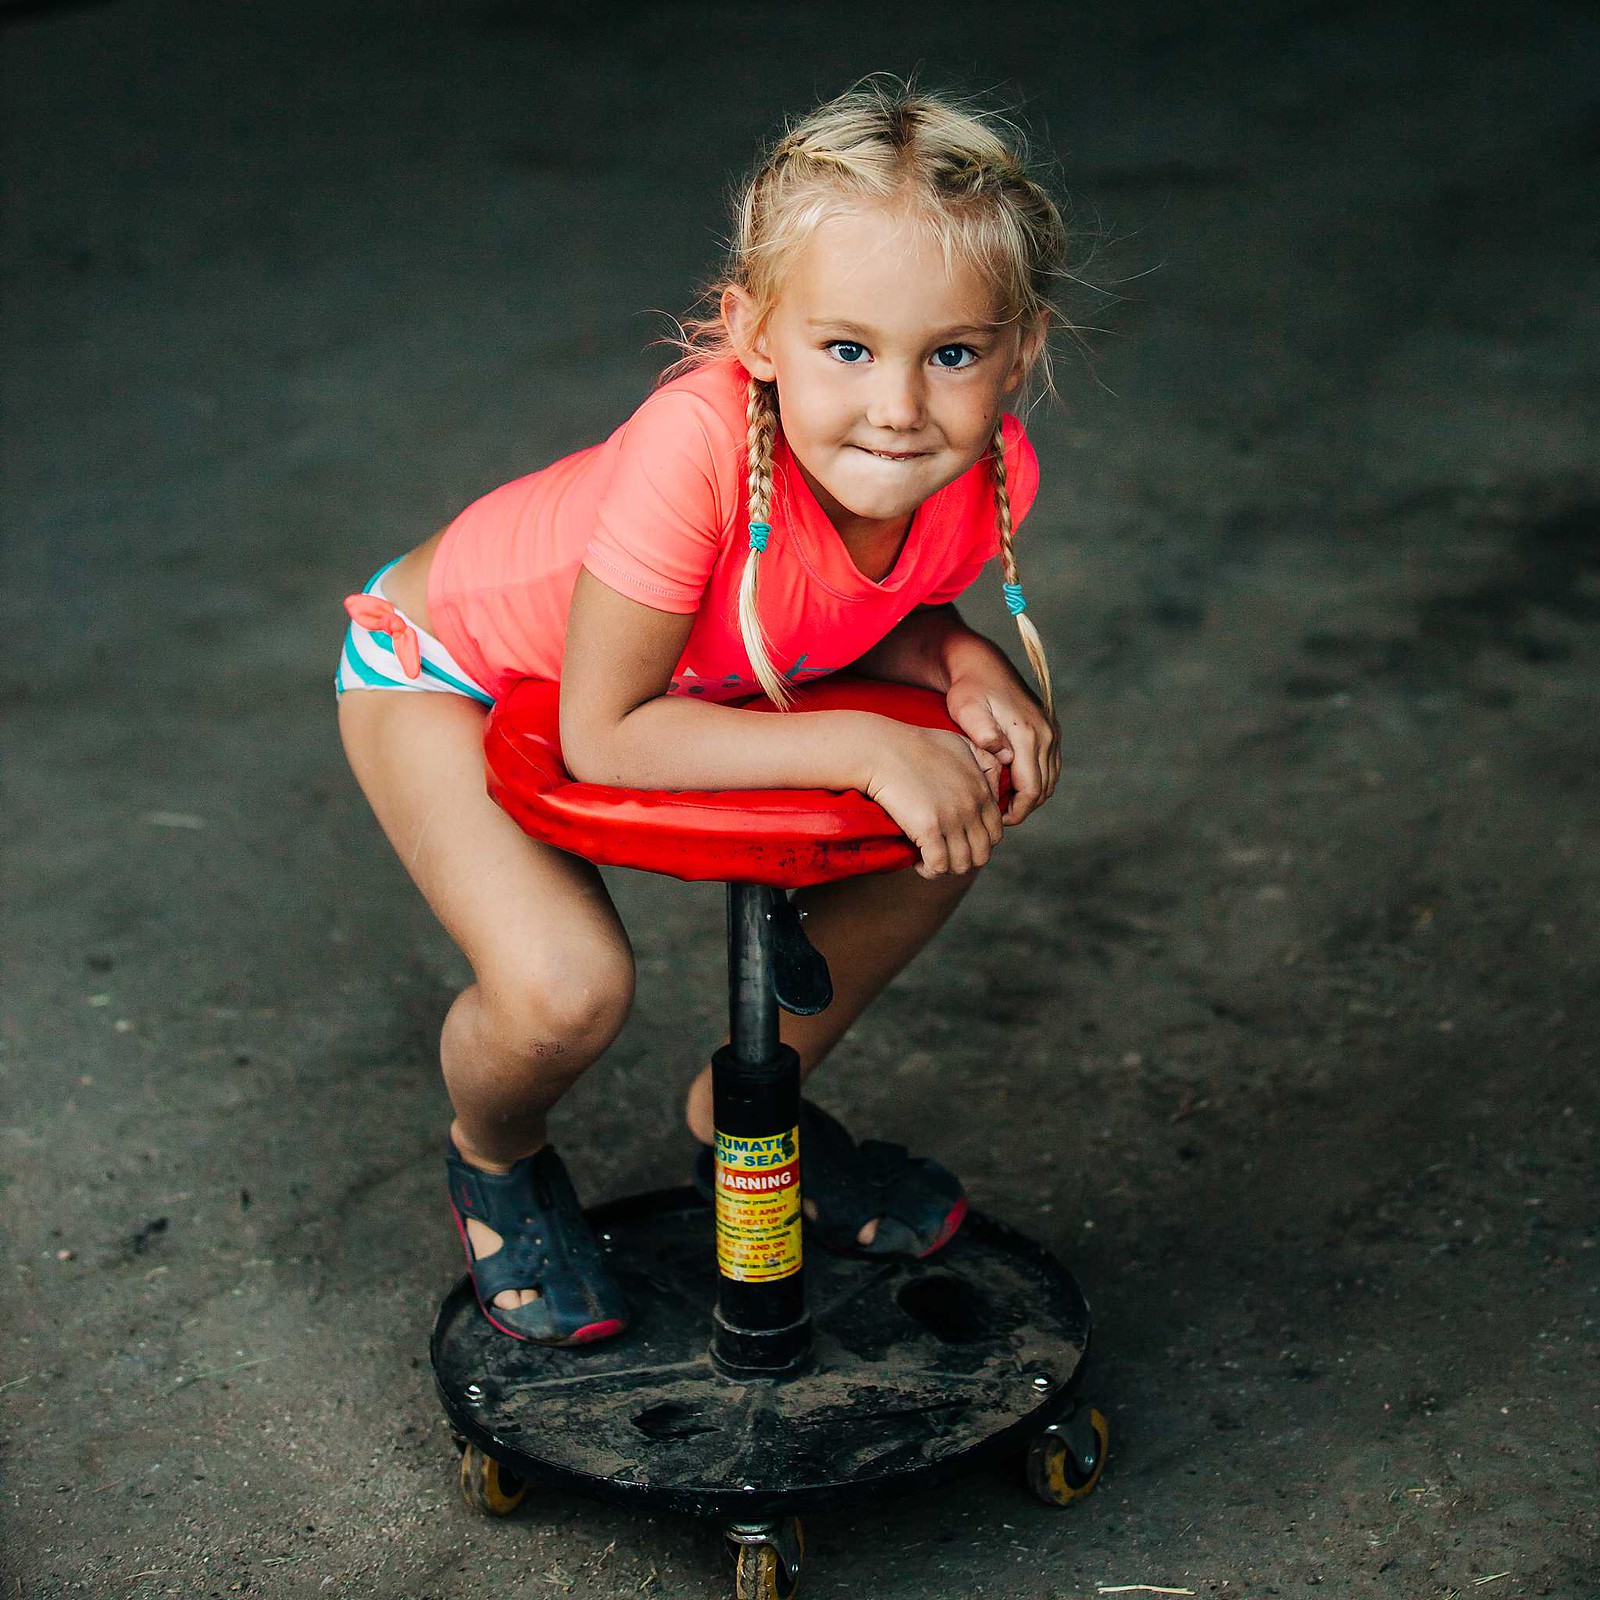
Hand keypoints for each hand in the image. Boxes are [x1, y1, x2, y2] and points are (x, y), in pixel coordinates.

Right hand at [860, 720, 1005, 878]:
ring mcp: (952, 819)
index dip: (978, 844)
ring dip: (947, 868)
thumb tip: (992, 786)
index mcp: (981, 791)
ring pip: (962, 865)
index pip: (996, 834)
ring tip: (931, 861)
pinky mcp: (929, 829)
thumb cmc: (915, 744)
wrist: (882, 749)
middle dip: (964, 860)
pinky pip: (939, 866)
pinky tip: (919, 863)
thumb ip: (984, 764)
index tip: (957, 842)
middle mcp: (972, 807)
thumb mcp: (961, 744)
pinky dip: (930, 870)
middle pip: (982, 854)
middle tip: (944, 855)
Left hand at [945, 658, 1059, 825]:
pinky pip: (1050, 764)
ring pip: (1050, 778)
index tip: (998, 820)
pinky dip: (1038, 780)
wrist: (981, 663)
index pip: (1032, 788)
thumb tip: (1006, 758)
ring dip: (1032, 795)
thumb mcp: (968, 710)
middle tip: (999, 818)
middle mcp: (1046, 734)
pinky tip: (1015, 786)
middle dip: (1024, 808)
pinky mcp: (1049, 728)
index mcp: (1028, 734)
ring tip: (1006, 805)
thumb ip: (986, 736)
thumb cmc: (969, 689)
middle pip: (1044, 788)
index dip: (1018, 811)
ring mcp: (1051, 730)